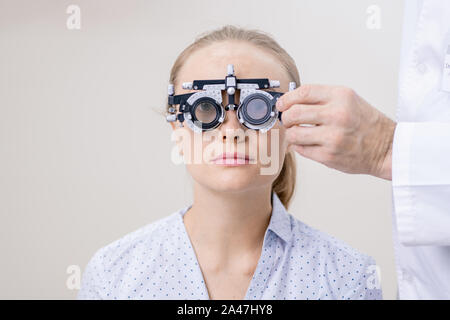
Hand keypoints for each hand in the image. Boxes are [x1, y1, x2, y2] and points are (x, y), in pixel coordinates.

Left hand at [276, 84, 395, 179]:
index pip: (303, 92)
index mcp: (341, 96)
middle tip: (287, 120)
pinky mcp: (328, 156)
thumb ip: (321, 99)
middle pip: (293, 113)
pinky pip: (301, 150)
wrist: (387, 148)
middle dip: (285, 118)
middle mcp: (337, 115)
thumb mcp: (348, 100)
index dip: (287, 98)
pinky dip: (299, 146)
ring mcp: (332, 137)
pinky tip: (308, 143)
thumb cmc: (365, 123)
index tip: (282, 104)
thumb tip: (290, 102)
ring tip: (297, 133)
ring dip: (290, 134)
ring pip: (293, 134)